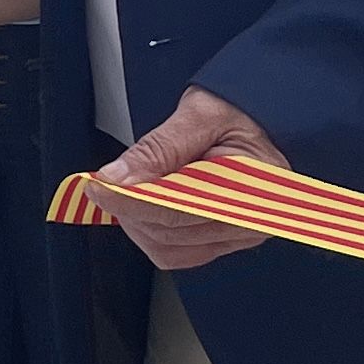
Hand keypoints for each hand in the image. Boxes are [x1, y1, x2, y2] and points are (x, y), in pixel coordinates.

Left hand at [93, 87, 285, 271]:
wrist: (263, 120)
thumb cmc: (242, 111)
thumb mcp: (200, 114)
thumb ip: (158, 148)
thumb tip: (116, 177)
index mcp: (255, 185)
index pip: (180, 207)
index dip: (132, 200)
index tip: (100, 187)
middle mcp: (252, 219)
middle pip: (169, 231)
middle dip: (130, 208)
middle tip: (108, 181)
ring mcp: (239, 235)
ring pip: (167, 248)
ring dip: (138, 221)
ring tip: (132, 188)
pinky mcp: (224, 241)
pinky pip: (177, 253)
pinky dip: (152, 231)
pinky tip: (147, 205)